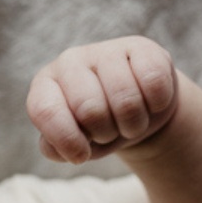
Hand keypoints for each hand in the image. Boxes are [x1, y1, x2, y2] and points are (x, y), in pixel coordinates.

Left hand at [26, 37, 178, 164]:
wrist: (137, 110)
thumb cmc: (97, 128)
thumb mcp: (74, 142)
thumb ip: (57, 148)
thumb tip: (64, 148)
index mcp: (45, 85)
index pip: (46, 111)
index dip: (66, 140)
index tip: (81, 156)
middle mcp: (70, 61)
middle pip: (91, 110)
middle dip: (106, 133)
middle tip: (110, 131)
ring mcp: (105, 50)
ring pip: (126, 100)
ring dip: (133, 124)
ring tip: (130, 121)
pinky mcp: (141, 46)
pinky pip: (154, 83)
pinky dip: (156, 105)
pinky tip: (149, 102)